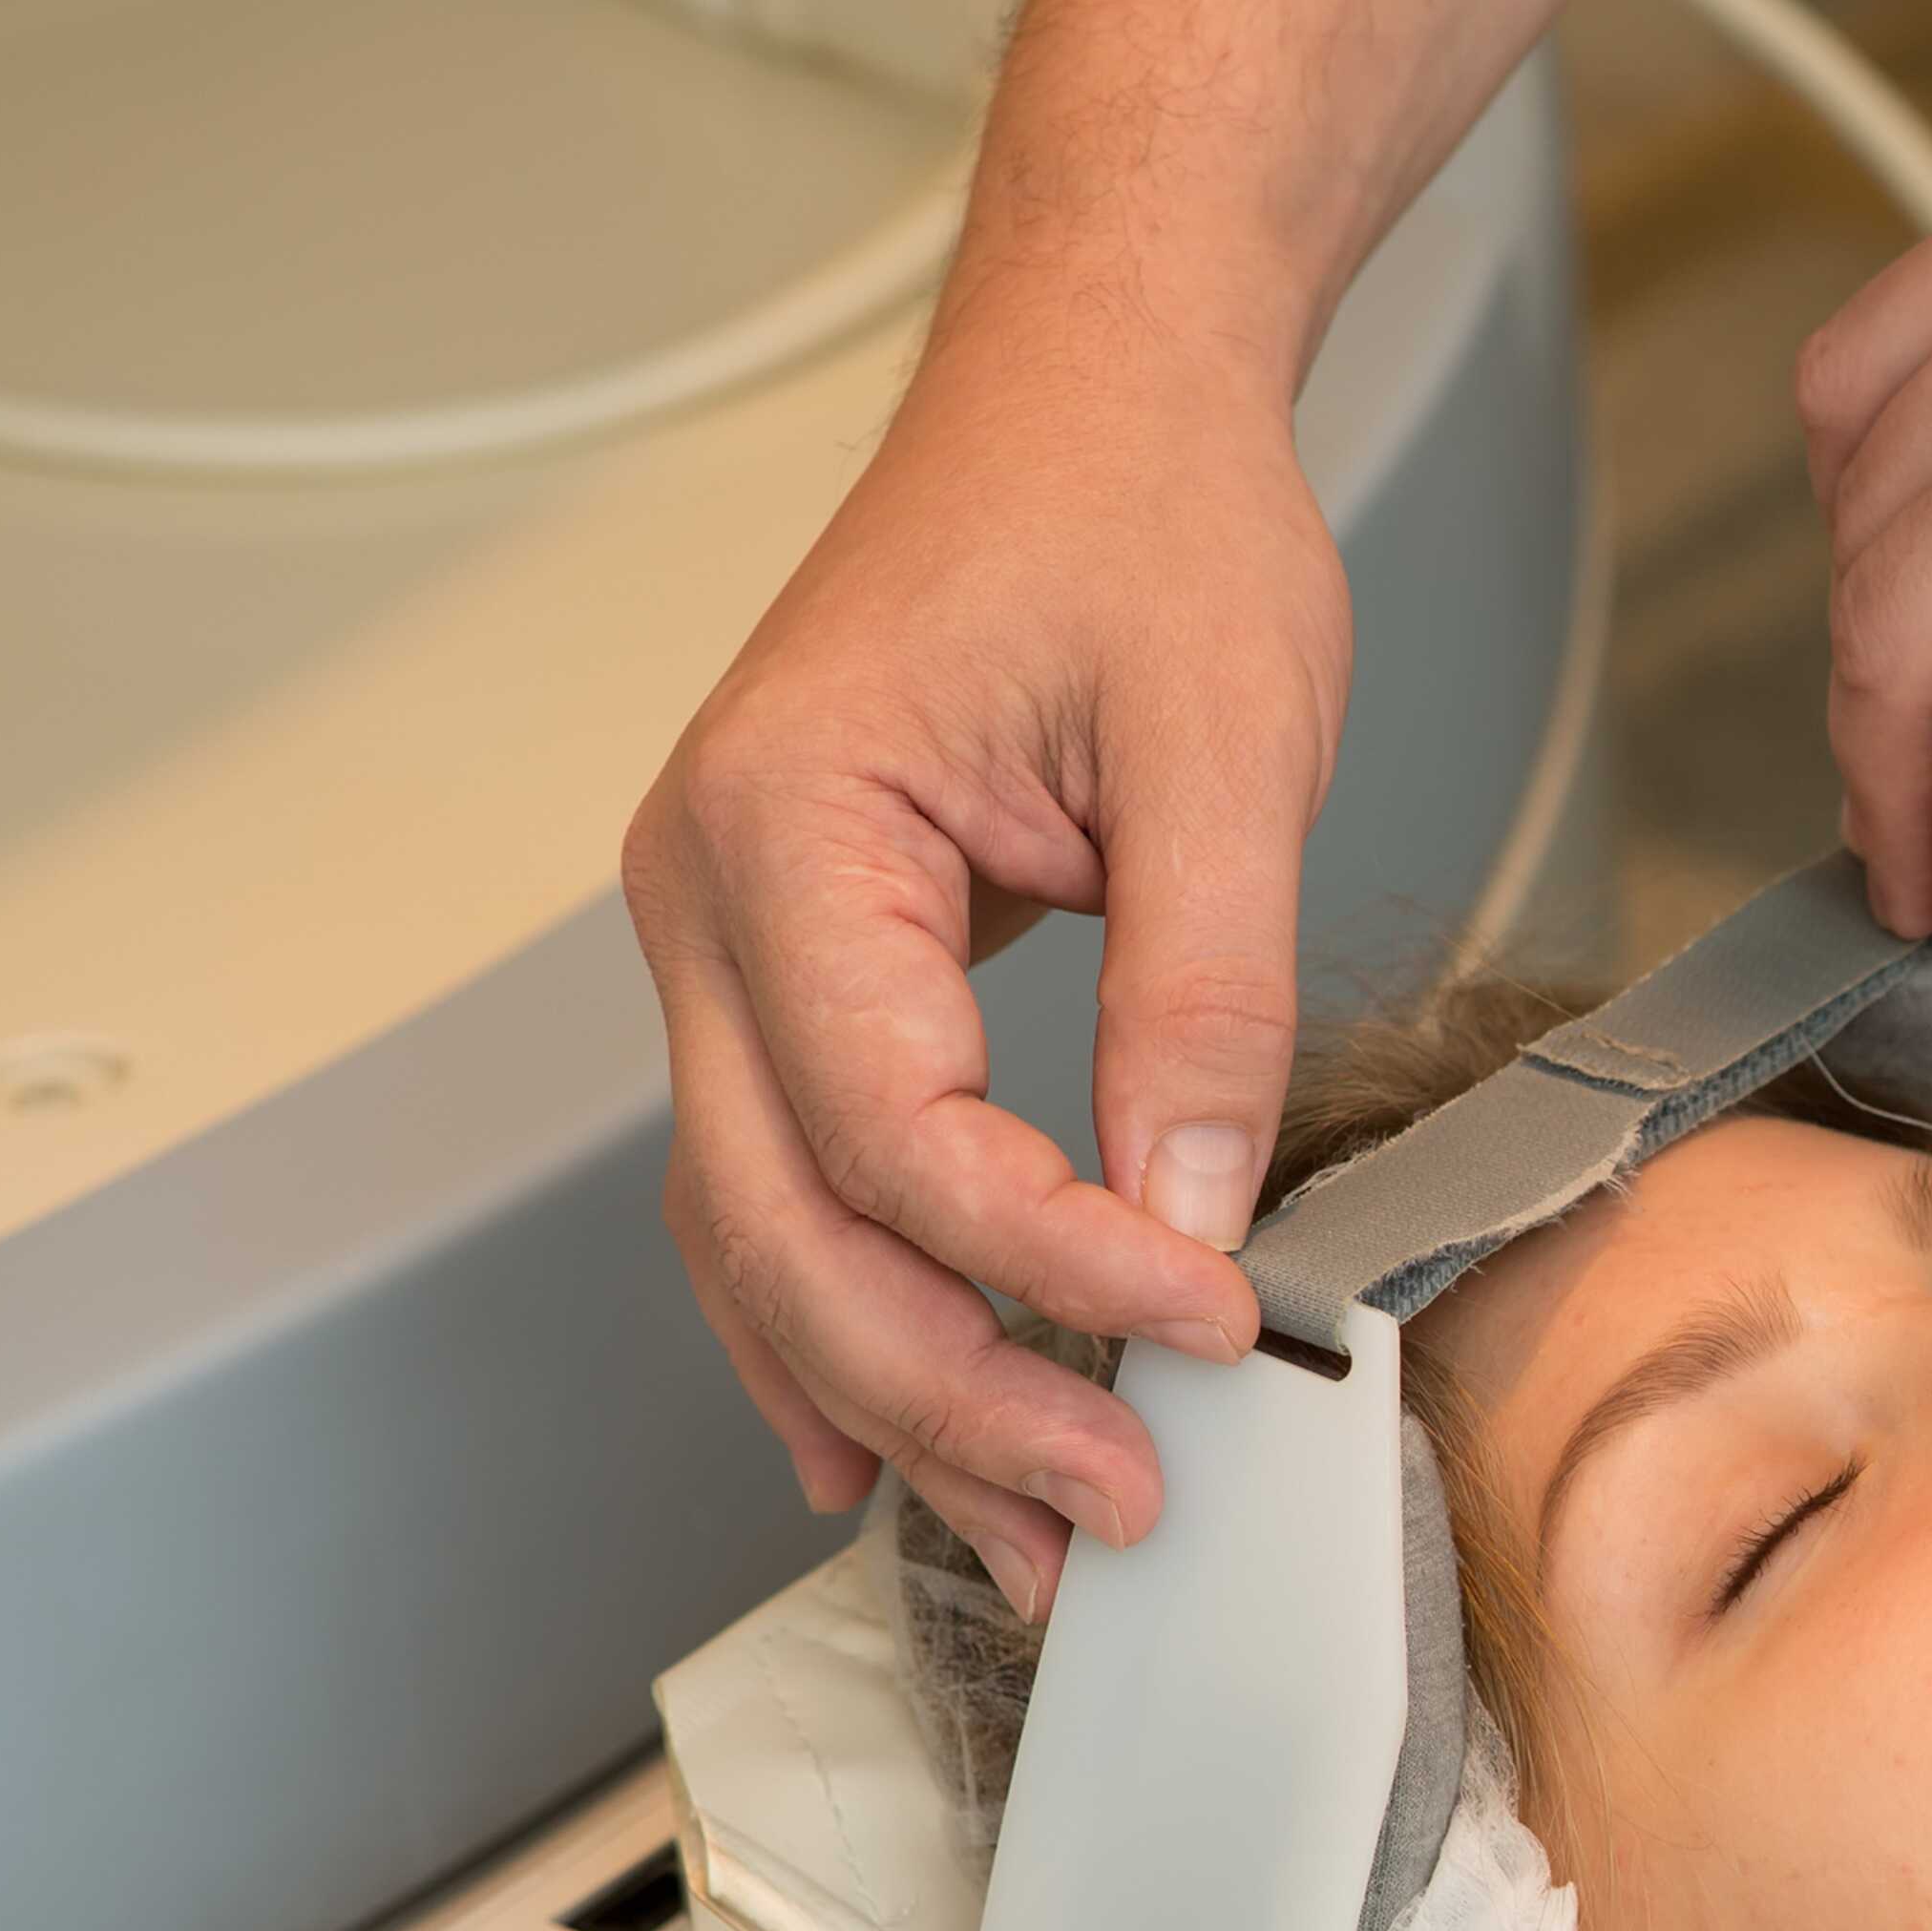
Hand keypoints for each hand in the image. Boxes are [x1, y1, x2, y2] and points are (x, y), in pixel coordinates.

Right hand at [623, 343, 1350, 1617]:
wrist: (1097, 391)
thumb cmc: (1139, 514)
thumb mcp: (1223, 748)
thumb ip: (1203, 997)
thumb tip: (1198, 1213)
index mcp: (787, 830)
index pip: (896, 1132)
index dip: (1053, 1266)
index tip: (1216, 1330)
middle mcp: (707, 901)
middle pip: (788, 1229)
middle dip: (953, 1395)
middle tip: (1115, 1512)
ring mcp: (731, 945)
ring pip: (768, 1238)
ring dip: (897, 1402)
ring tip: (1035, 1539)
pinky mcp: (797, 973)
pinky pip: (792, 1185)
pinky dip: (848, 1324)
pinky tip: (895, 1447)